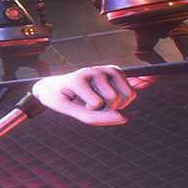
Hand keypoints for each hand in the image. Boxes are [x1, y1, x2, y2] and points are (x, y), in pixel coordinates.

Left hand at [32, 66, 153, 124]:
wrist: (56, 86)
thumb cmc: (62, 99)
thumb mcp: (70, 111)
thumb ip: (94, 118)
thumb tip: (124, 118)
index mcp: (78, 78)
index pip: (97, 104)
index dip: (88, 110)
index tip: (74, 101)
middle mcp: (93, 69)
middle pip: (114, 99)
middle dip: (104, 107)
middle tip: (86, 101)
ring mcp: (105, 69)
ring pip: (126, 96)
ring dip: (113, 105)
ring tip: (95, 98)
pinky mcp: (115, 71)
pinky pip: (131, 94)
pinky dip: (122, 101)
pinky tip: (106, 95)